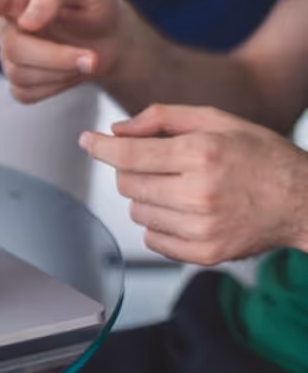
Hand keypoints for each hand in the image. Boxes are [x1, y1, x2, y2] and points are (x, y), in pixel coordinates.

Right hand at [0, 0, 129, 103]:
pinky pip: (28, 94)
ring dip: (62, 71)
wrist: (112, 40)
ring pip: (21, 75)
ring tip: (87, 57)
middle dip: (56, 57)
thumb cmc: (95, 5)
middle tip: (93, 57)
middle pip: (14, 51)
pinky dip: (56, 87)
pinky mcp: (20, 85)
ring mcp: (9, 58)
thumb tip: (27, 19)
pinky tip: (68, 72)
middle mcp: (5, 27)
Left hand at [79, 104, 307, 265]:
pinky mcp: (203, 254)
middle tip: (159, 164)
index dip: (101, 147)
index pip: (129, 155)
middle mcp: (199, 193)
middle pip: (127, 184)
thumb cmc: (260, 156)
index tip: (87, 141)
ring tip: (180, 188)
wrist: (303, 201)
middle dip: (132, 170)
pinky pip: (152, 239)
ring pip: (136, 212)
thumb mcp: (217, 120)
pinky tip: (185, 211)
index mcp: (201, 154)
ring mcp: (201, 228)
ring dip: (147, 197)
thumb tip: (117, 131)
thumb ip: (162, 118)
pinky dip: (159, 224)